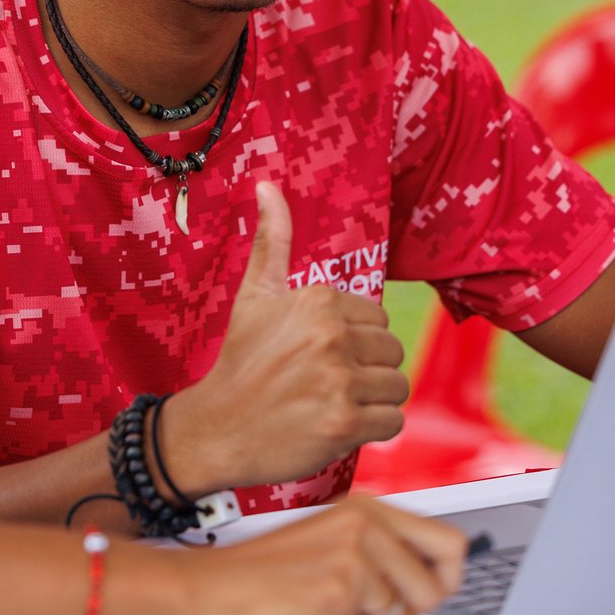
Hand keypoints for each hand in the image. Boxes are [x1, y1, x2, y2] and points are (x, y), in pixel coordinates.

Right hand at [164, 183, 408, 492]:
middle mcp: (331, 335)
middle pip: (393, 351)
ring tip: (334, 403)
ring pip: (397, 387)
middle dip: (368, 370)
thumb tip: (267, 185)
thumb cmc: (242, 361)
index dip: (355, 341)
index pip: (378, 319)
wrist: (217, 428)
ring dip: (372, 401)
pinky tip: (339, 425)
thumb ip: (272, 241)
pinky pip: (393, 421)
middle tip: (327, 383)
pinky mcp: (344, 423)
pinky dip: (372, 429)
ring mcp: (338, 380)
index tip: (320, 355)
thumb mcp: (254, 296)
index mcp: (318, 299)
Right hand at [174, 497, 468, 614]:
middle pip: (432, 593)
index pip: (450, 543)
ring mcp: (347, 561)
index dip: (448, 579)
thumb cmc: (261, 569)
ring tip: (319, 607)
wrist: (203, 584)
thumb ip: (382, 553)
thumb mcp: (331, 540)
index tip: (424, 594)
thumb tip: (436, 584)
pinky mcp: (330, 598)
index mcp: (366, 509)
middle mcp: (362, 527)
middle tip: (354, 607)